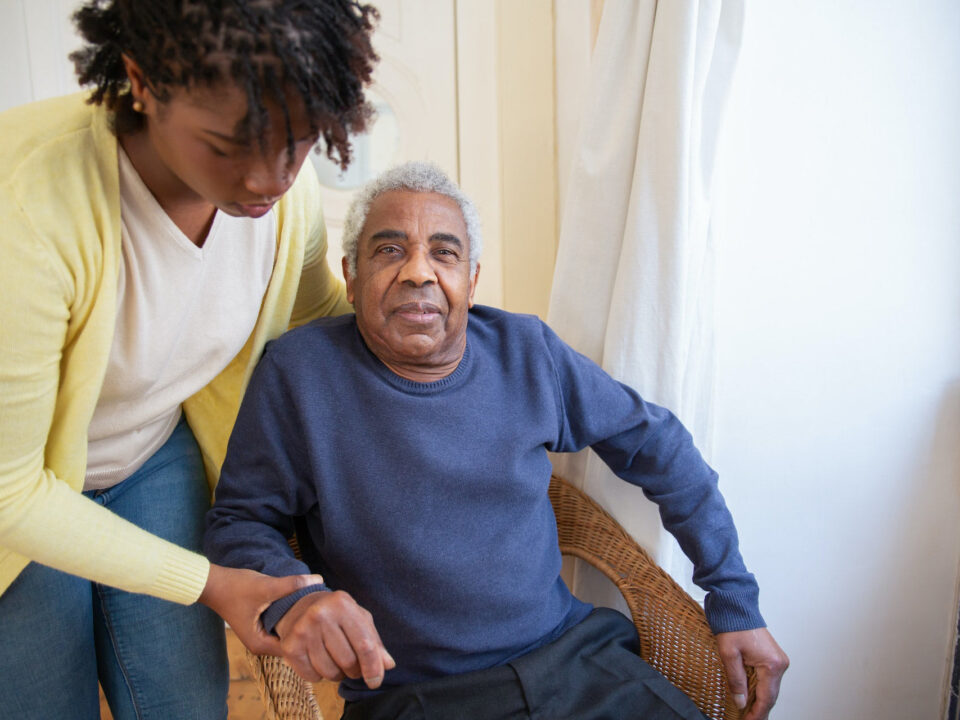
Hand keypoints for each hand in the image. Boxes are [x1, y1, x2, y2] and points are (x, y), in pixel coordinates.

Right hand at [198, 563, 324, 655]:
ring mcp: (260, 635)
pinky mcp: (260, 625)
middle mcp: (261, 645)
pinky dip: (290, 617)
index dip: (310, 633)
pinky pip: (281, 625)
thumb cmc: (235, 587)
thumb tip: (319, 580)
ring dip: (299, 621)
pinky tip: (301, 604)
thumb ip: (292, 585)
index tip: (323, 619)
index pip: (295, 647)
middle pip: (292, 641)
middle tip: (323, 612)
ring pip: (287, 632)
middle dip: (307, 628)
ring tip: (315, 607)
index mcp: (261, 644)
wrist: (212, 583)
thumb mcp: (266, 586)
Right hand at [274, 589, 395, 688]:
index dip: (373, 667)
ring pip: (330, 672)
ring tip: (334, 659)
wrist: (299, 605)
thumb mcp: (358, 619)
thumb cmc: (336, 614)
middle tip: (352, 664)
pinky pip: (312, 676)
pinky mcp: (290, 646)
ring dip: (337, 674)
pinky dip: (319, 675)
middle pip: (348, 661)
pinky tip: (318, 659)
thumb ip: (374, 641)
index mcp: (343, 605)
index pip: (364, 644)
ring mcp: (302, 630)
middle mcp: (320, 615)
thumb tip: (388, 665)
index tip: (376, 681)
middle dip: (355, 670)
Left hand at [715, 627, 788, 719]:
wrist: (736, 607)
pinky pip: (767, 679)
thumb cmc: (733, 625)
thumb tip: (740, 702)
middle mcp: (779, 663)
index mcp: (772, 664)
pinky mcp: (772, 657)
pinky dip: (759, 689)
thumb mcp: (729, 654)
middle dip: (758, 710)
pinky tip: (750, 697)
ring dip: (758, 700)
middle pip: (770, 695)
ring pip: (769, 688)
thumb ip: (735, 680)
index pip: (766, 698)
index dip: (757, 713)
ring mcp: (778, 660)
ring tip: (747, 713)